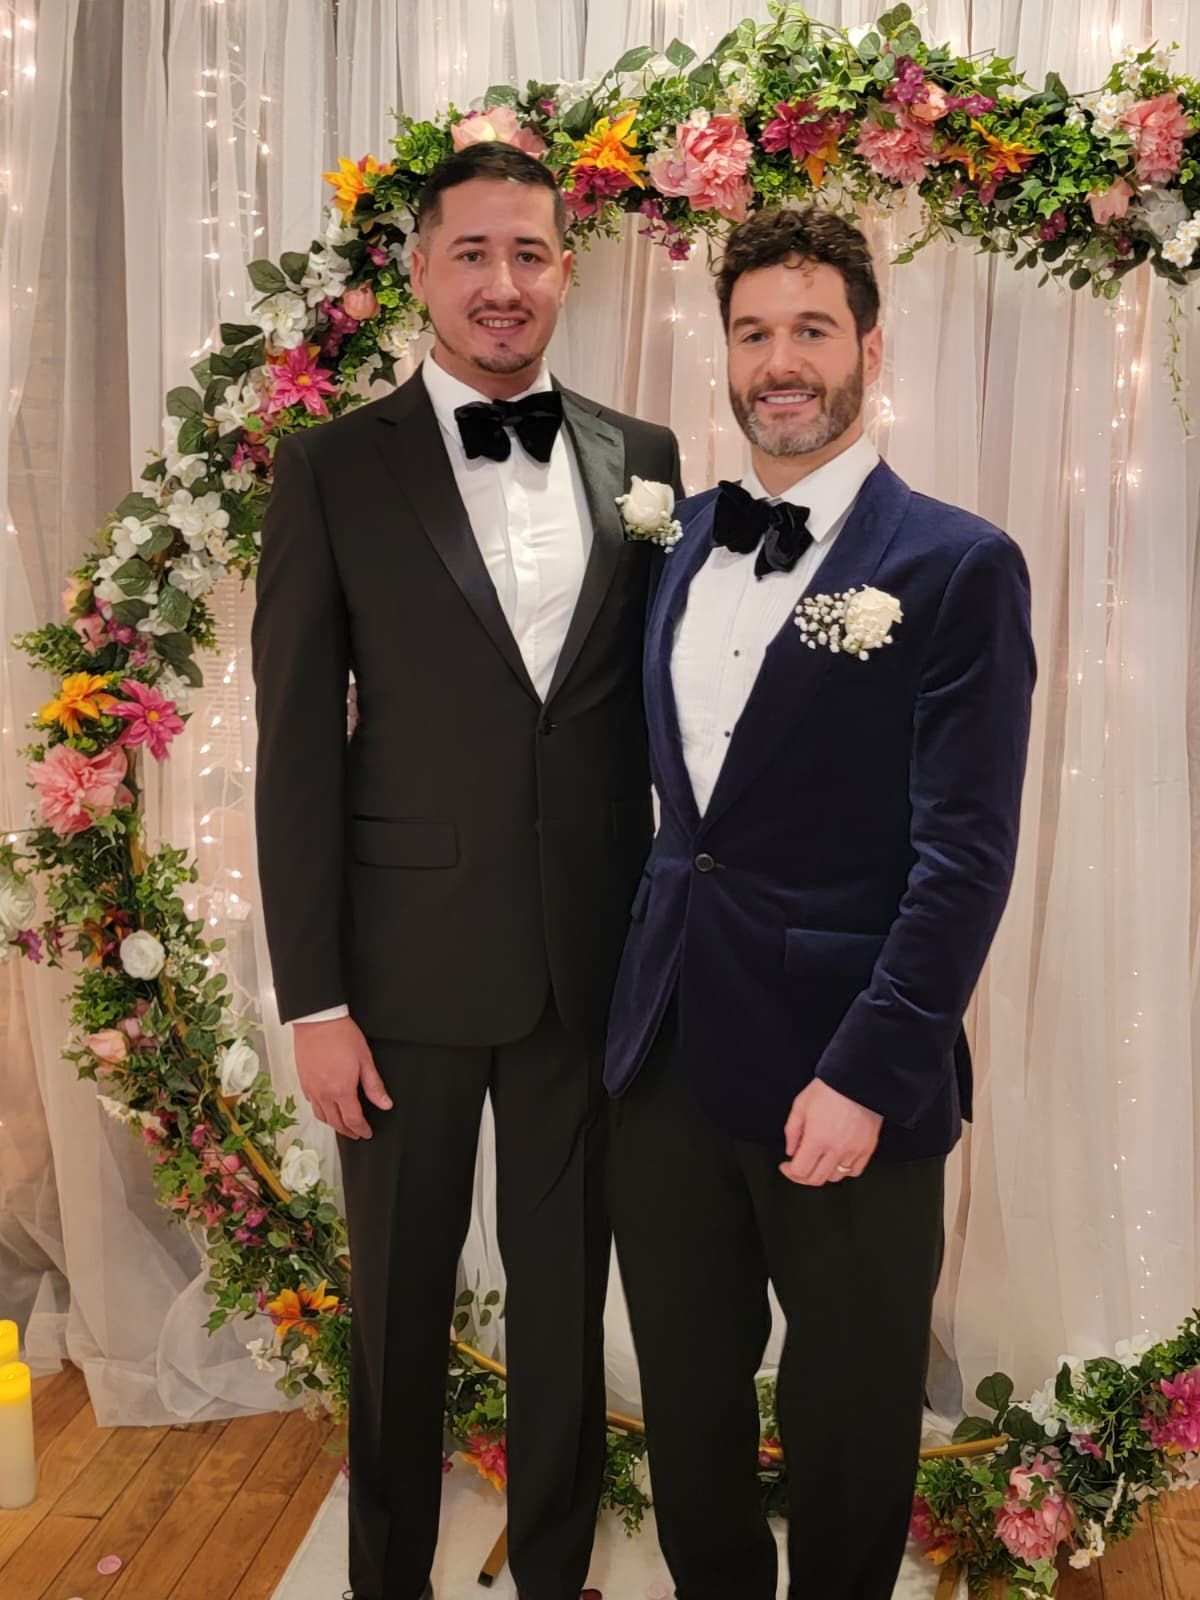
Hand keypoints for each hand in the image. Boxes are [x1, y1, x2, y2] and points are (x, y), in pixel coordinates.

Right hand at [292, 1015, 390, 1139]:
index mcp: (341, 1090)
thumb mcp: (365, 1059)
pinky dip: (320, 1110)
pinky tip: (326, 1107)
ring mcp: (311, 1088)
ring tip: (342, 1125)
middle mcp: (324, 1093)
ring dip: (333, 1124)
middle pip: (335, 1122)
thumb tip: (385, 1103)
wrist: (317, 1021)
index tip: (367, 1132)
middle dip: (348, 1131)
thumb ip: (374, 1085)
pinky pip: (311, 1103)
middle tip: (356, 1133)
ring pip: (321, 1116)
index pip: (353, 1119)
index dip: (361, 1129)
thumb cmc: (341, 1035)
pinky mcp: (303, 1081)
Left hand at [779, 1078, 882, 1186]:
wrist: (858, 1079)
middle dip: (802, 1176)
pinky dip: (844, 1170)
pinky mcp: (868, 1148)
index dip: (789, 1172)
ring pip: (835, 1177)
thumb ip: (792, 1131)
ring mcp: (854, 1150)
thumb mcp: (801, 1105)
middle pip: (816, 1179)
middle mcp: (836, 1148)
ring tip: (818, 1161)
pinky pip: (855, 1171)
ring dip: (822, 1173)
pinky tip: (836, 1160)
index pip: (800, 1171)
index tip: (786, 1166)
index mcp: (817, 1138)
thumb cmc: (831, 1088)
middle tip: (798, 1167)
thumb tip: (791, 1151)